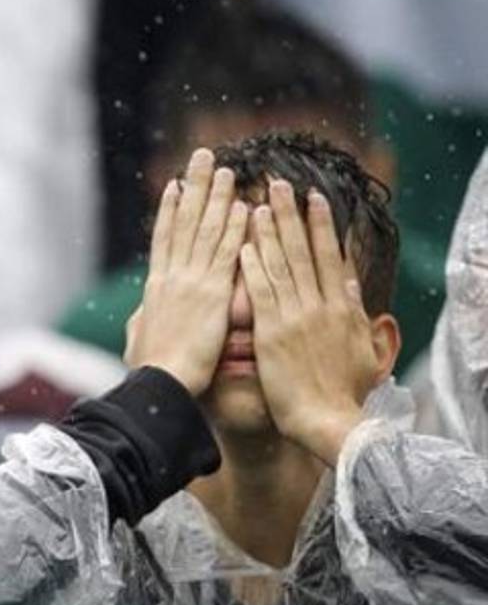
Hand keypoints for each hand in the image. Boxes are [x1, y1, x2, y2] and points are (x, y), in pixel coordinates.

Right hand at [125, 149, 248, 394]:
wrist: (161, 383)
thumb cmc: (150, 371)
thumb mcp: (139, 340)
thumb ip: (144, 320)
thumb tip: (142, 313)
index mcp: (156, 288)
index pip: (164, 239)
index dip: (169, 210)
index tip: (175, 185)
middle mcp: (172, 277)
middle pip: (183, 222)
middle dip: (193, 188)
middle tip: (202, 157)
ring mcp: (192, 283)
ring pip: (206, 230)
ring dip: (217, 198)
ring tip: (226, 169)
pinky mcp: (213, 295)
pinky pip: (227, 254)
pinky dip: (234, 229)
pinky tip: (244, 207)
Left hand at [239, 181, 378, 465]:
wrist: (329, 421)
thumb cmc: (344, 392)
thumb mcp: (360, 349)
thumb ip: (355, 315)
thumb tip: (352, 286)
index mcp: (339, 308)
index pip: (327, 257)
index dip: (320, 226)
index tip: (313, 198)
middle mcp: (318, 306)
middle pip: (303, 251)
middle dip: (291, 214)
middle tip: (280, 183)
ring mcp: (295, 317)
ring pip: (280, 264)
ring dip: (268, 231)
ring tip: (258, 201)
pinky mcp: (273, 333)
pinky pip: (262, 292)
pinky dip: (253, 266)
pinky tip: (243, 244)